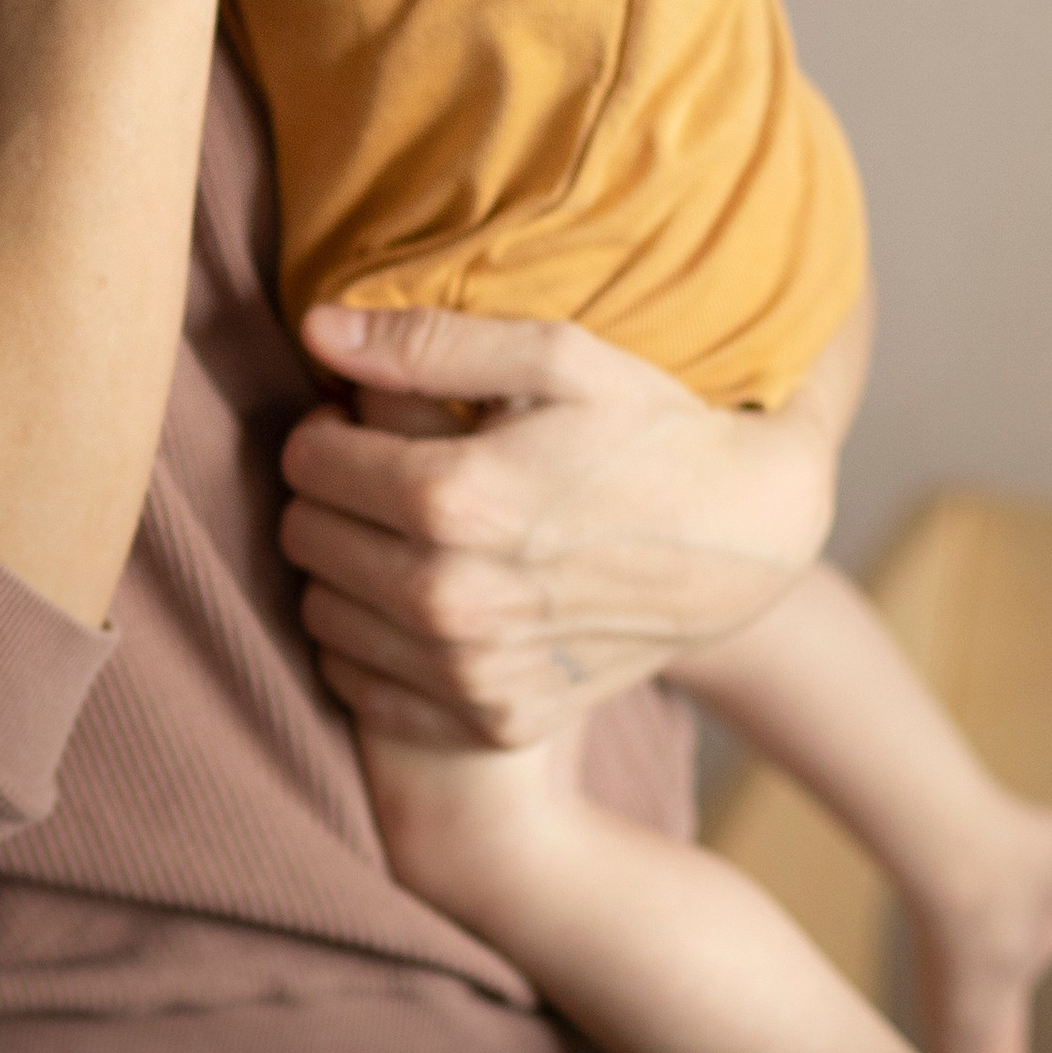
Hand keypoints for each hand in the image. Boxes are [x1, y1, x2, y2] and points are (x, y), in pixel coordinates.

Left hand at [278, 304, 839, 751]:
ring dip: (339, 568)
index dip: (322, 429)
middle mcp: (455, 599)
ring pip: (322, 614)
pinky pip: (364, 688)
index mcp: (459, 499)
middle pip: (307, 539)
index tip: (357, 420)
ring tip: (398, 530)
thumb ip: (429, 343)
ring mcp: (474, 672)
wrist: (745, 543)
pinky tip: (417, 598)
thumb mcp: (560, 358)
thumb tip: (314, 332)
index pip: (310, 463)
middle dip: (325, 494)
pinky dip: (367, 644)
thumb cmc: (649, 432)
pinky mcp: (493, 720)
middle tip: (378, 471)